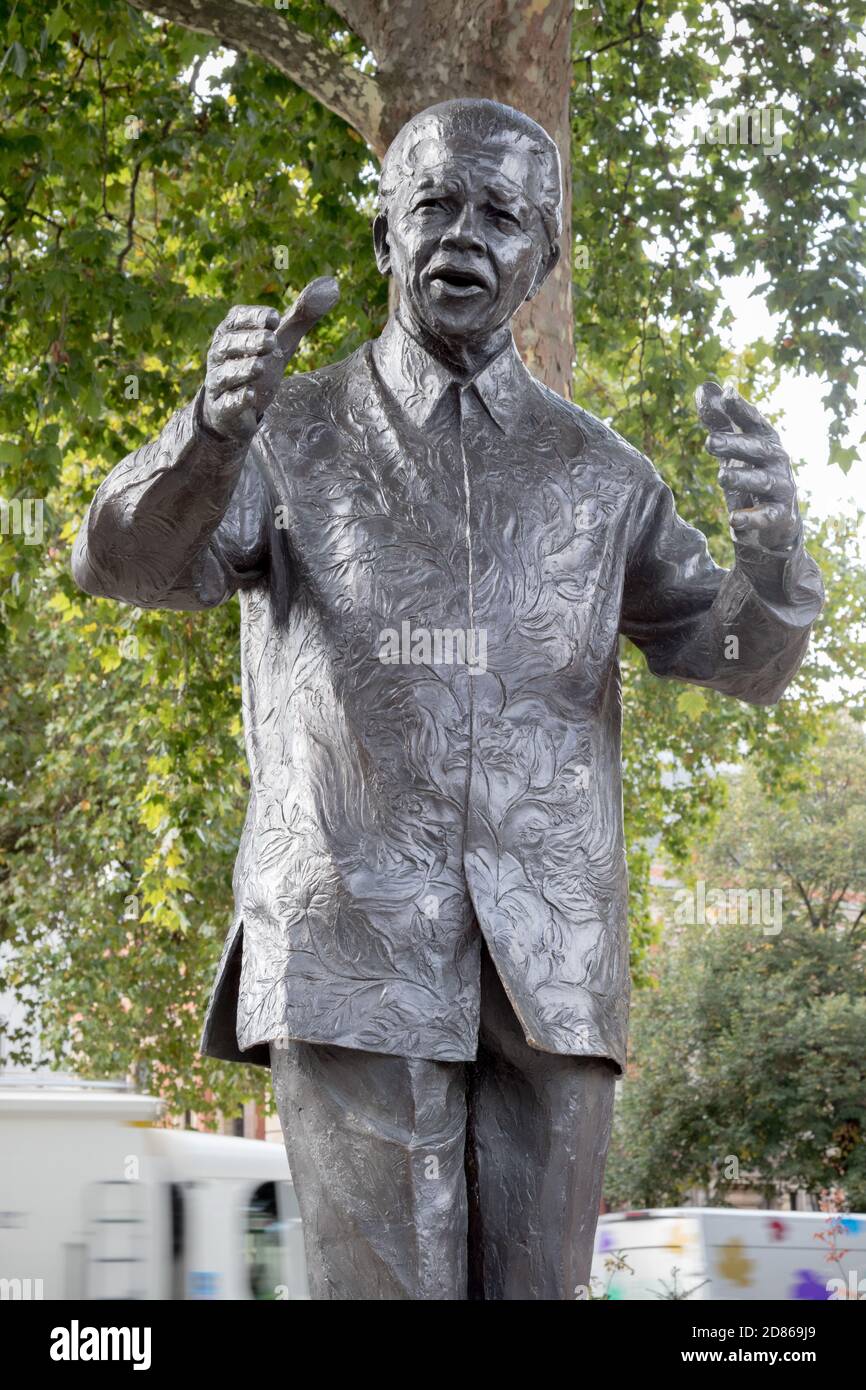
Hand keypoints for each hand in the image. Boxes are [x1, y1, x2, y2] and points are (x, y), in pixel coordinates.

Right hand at [202, 276, 339, 442]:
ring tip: (261, 366)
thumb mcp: (281, 340)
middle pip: (228, 344)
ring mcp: (218, 382)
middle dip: (249, 342)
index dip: (253, 317)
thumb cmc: (259, 364)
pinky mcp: (223, 408)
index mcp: (230, 332)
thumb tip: (333, 285)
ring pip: (226, 373)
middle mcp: (219, 355)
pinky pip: (227, 403)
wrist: (235, 408)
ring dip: (243, 369)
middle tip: (271, 341)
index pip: (235, 318)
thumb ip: (302, 316)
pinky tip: (252, 397)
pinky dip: (238, 399)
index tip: (274, 317)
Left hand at [695, 380, 799, 549]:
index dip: (741, 408)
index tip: (727, 393)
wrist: (776, 522)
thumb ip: (719, 420)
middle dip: (735, 444)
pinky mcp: (779, 515)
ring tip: (722, 477)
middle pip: (757, 448)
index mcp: (765, 441)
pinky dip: (751, 518)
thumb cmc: (751, 476)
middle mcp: (777, 460)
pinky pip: (766, 515)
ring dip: (742, 478)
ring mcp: (781, 488)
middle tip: (709, 441)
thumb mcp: (734, 448)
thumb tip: (703, 387)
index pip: (754, 421)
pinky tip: (733, 520)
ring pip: (762, 481)